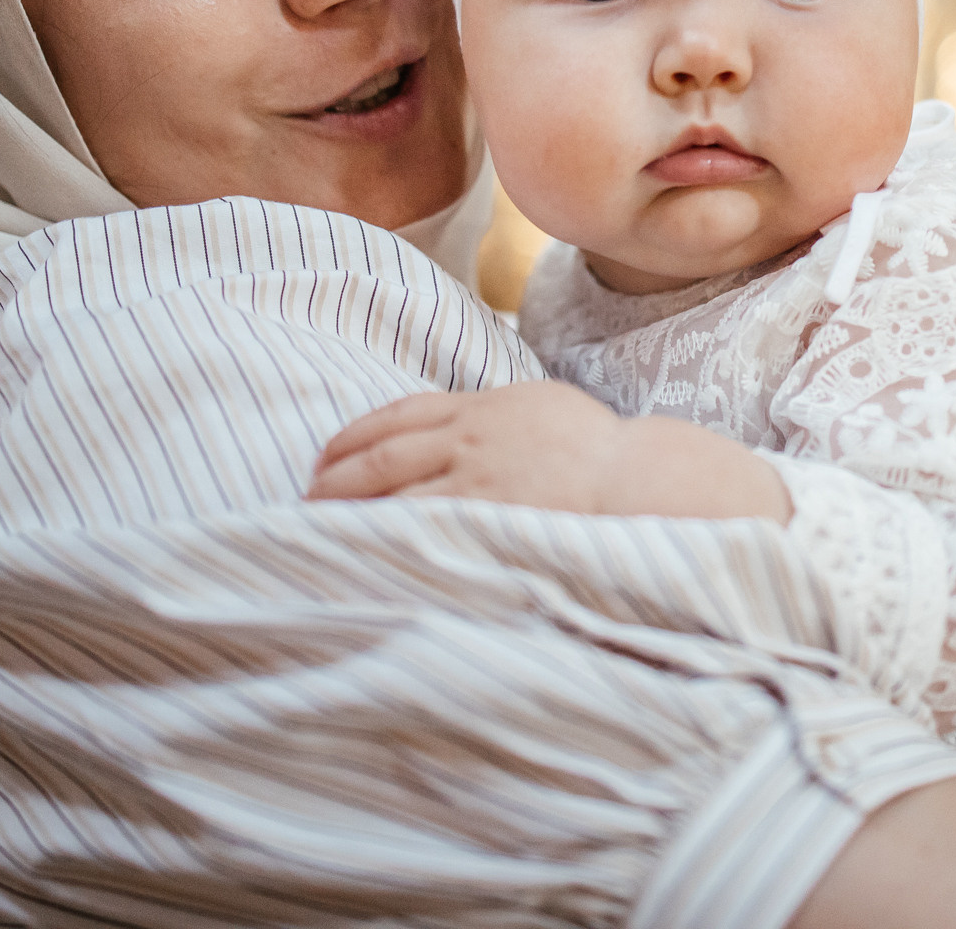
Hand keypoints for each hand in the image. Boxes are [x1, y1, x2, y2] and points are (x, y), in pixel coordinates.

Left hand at [306, 382, 790, 522]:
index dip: (357, 436)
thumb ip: (504, 423)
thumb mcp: (551, 416)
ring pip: (390, 487)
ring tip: (316, 529)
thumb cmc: (608, 463)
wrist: (647, 484)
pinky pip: (414, 523)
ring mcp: (476, 477)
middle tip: (308, 497)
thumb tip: (465, 441)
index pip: (403, 413)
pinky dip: (377, 534)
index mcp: (490, 405)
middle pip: (383, 450)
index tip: (328, 457)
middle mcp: (474, 435)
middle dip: (337, 475)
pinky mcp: (482, 516)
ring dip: (346, 508)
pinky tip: (357, 549)